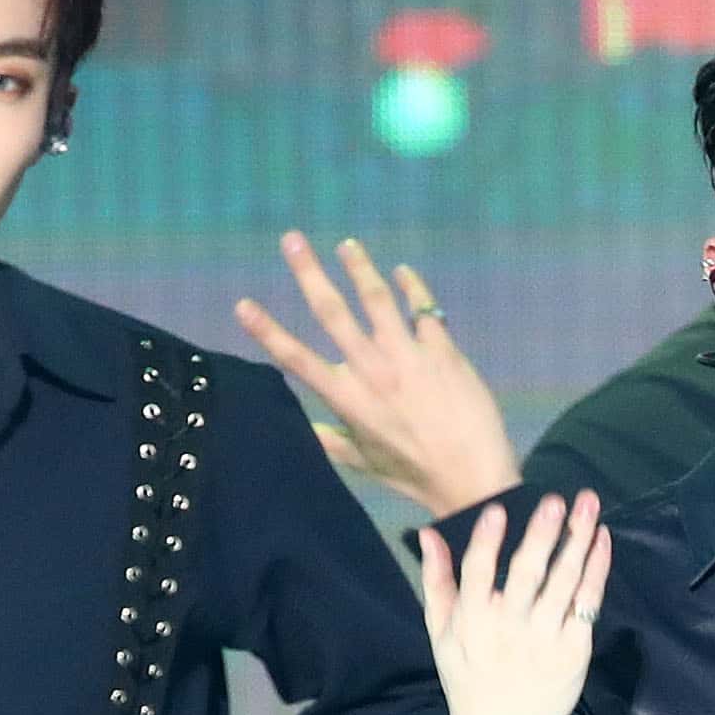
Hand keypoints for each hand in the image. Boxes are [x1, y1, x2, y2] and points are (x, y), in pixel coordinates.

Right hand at [239, 233, 526, 512]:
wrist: (472, 474)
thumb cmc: (414, 473)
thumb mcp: (363, 463)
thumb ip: (330, 441)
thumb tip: (301, 429)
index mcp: (347, 399)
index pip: (296, 359)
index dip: (267, 331)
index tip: (243, 305)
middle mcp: (372, 370)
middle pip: (332, 311)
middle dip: (308, 272)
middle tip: (292, 240)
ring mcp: (407, 355)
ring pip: (377, 298)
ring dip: (359, 267)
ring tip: (347, 245)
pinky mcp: (441, 350)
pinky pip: (423, 308)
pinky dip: (412, 286)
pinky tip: (403, 272)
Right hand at [416, 490, 609, 714]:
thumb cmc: (468, 677)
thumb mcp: (440, 633)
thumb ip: (436, 581)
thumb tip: (429, 533)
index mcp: (472, 621)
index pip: (477, 573)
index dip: (488, 541)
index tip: (498, 509)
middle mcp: (509, 627)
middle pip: (528, 573)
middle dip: (543, 534)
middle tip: (556, 499)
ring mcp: (545, 639)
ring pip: (565, 582)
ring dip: (579, 540)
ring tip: (589, 506)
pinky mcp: (575, 650)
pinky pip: (589, 603)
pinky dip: (597, 570)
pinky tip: (602, 541)